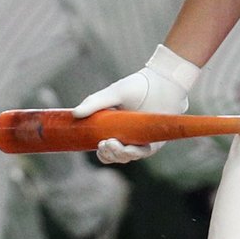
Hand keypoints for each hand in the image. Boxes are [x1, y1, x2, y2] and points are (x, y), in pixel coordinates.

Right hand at [71, 44, 199, 163]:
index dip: (101, 152)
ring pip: (127, 157)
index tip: (97, 145)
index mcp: (116, 127)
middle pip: (115, 155)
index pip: (105, 147)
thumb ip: (94, 103)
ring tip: (113, 144)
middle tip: (105, 144)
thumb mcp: (113, 93)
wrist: (164, 81)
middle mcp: (129, 136)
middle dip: (108, 155)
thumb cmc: (138, 86)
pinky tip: (127, 148)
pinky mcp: (155, 141)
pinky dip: (134, 153)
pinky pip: (143, 153)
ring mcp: (141, 140)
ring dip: (118, 155)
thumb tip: (75, 114)